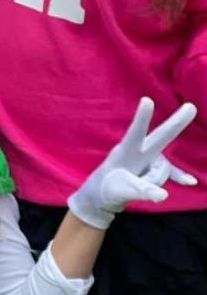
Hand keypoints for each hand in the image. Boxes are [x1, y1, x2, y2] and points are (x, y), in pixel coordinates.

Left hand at [68, 97, 196, 228]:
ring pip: (163, 171)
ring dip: (154, 183)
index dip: (142, 117)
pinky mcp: (153, 168)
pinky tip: (191, 182)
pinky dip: (179, 177)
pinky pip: (171, 173)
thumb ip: (141, 191)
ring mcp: (148, 158)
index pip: (135, 131)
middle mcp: (140, 150)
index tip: (146, 99)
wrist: (102, 194)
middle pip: (161, 136)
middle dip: (176, 122)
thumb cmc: (108, 189)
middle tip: (191, 106)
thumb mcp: (121, 192)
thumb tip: (163, 195)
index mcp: (126, 151)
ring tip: (136, 186)